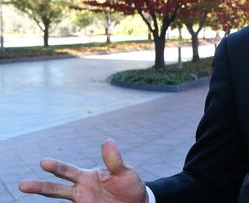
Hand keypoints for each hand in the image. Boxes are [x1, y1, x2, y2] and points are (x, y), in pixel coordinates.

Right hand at [19, 139, 147, 202]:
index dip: (56, 167)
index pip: (68, 170)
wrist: (136, 202)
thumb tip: (108, 141)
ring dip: (44, 195)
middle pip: (56, 188)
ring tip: (25, 190)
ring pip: (59, 198)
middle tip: (23, 185)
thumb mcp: (125, 171)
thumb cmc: (129, 185)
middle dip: (40, 186)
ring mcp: (82, 201)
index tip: (44, 162)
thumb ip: (114, 160)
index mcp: (87, 176)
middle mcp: (80, 189)